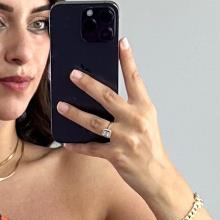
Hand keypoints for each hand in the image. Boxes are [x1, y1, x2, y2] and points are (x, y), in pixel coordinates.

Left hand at [54, 36, 168, 196]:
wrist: (158, 177)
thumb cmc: (150, 147)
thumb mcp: (145, 121)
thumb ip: (129, 107)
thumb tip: (102, 94)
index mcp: (145, 108)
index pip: (135, 79)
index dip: (127, 59)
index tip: (121, 41)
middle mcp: (136, 121)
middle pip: (107, 96)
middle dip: (88, 84)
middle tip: (72, 74)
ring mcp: (126, 138)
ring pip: (94, 122)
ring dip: (75, 113)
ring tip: (61, 105)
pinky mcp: (116, 156)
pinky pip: (92, 148)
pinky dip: (78, 145)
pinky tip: (67, 141)